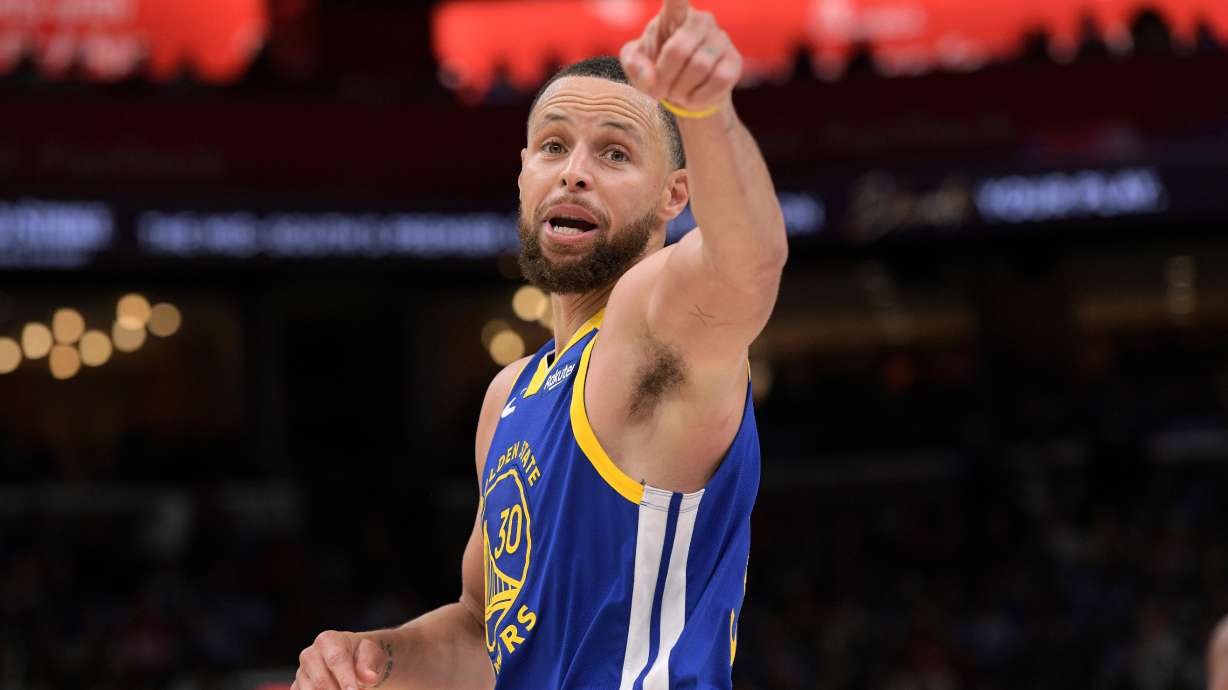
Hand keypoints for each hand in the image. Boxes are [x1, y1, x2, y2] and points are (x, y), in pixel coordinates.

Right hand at [294, 630, 390, 689]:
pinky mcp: (296, 687)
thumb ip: (369, 664)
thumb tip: (368, 677)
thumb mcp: (371, 654)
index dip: (346, 679)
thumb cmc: (362, 656)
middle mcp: (309, 655)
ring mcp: (301, 672)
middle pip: (321, 681)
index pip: (336, 660)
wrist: (351, 661)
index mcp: (327, 640)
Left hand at [619, 0, 742, 112]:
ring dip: (681, 89)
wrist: (683, 92)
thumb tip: (651, 77)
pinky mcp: (734, 61)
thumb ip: (634, 65)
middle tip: (659, 91)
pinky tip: (692, 98)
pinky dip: (700, 97)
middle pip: (678, 50)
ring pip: (699, 68)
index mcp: (673, 14)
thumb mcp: (636, 66)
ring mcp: (721, 39)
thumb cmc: (656, 69)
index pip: (676, 0)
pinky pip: (718, 81)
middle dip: (665, 77)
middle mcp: (701, 20)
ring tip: (675, 93)